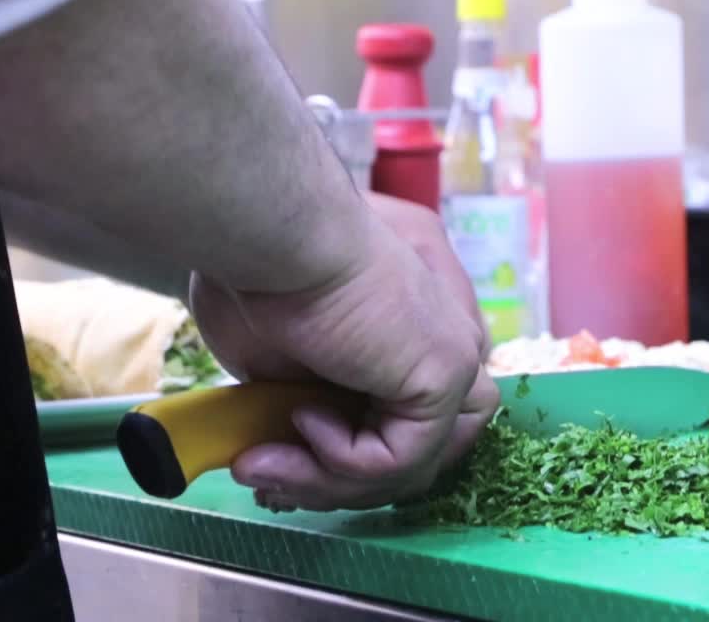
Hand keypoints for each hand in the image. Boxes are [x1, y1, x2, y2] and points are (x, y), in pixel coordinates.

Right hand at [189, 204, 498, 511]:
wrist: (266, 229)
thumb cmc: (254, 267)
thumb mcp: (275, 349)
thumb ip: (302, 392)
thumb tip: (284, 442)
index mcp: (412, 306)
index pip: (408, 403)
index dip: (346, 447)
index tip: (269, 455)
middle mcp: (446, 321)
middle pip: (417, 438)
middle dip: (338, 475)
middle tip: (264, 474)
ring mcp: (454, 346)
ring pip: (415, 457)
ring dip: (333, 479)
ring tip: (266, 462)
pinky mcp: (449, 368)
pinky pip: (406, 455)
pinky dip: (347, 460)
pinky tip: (303, 420)